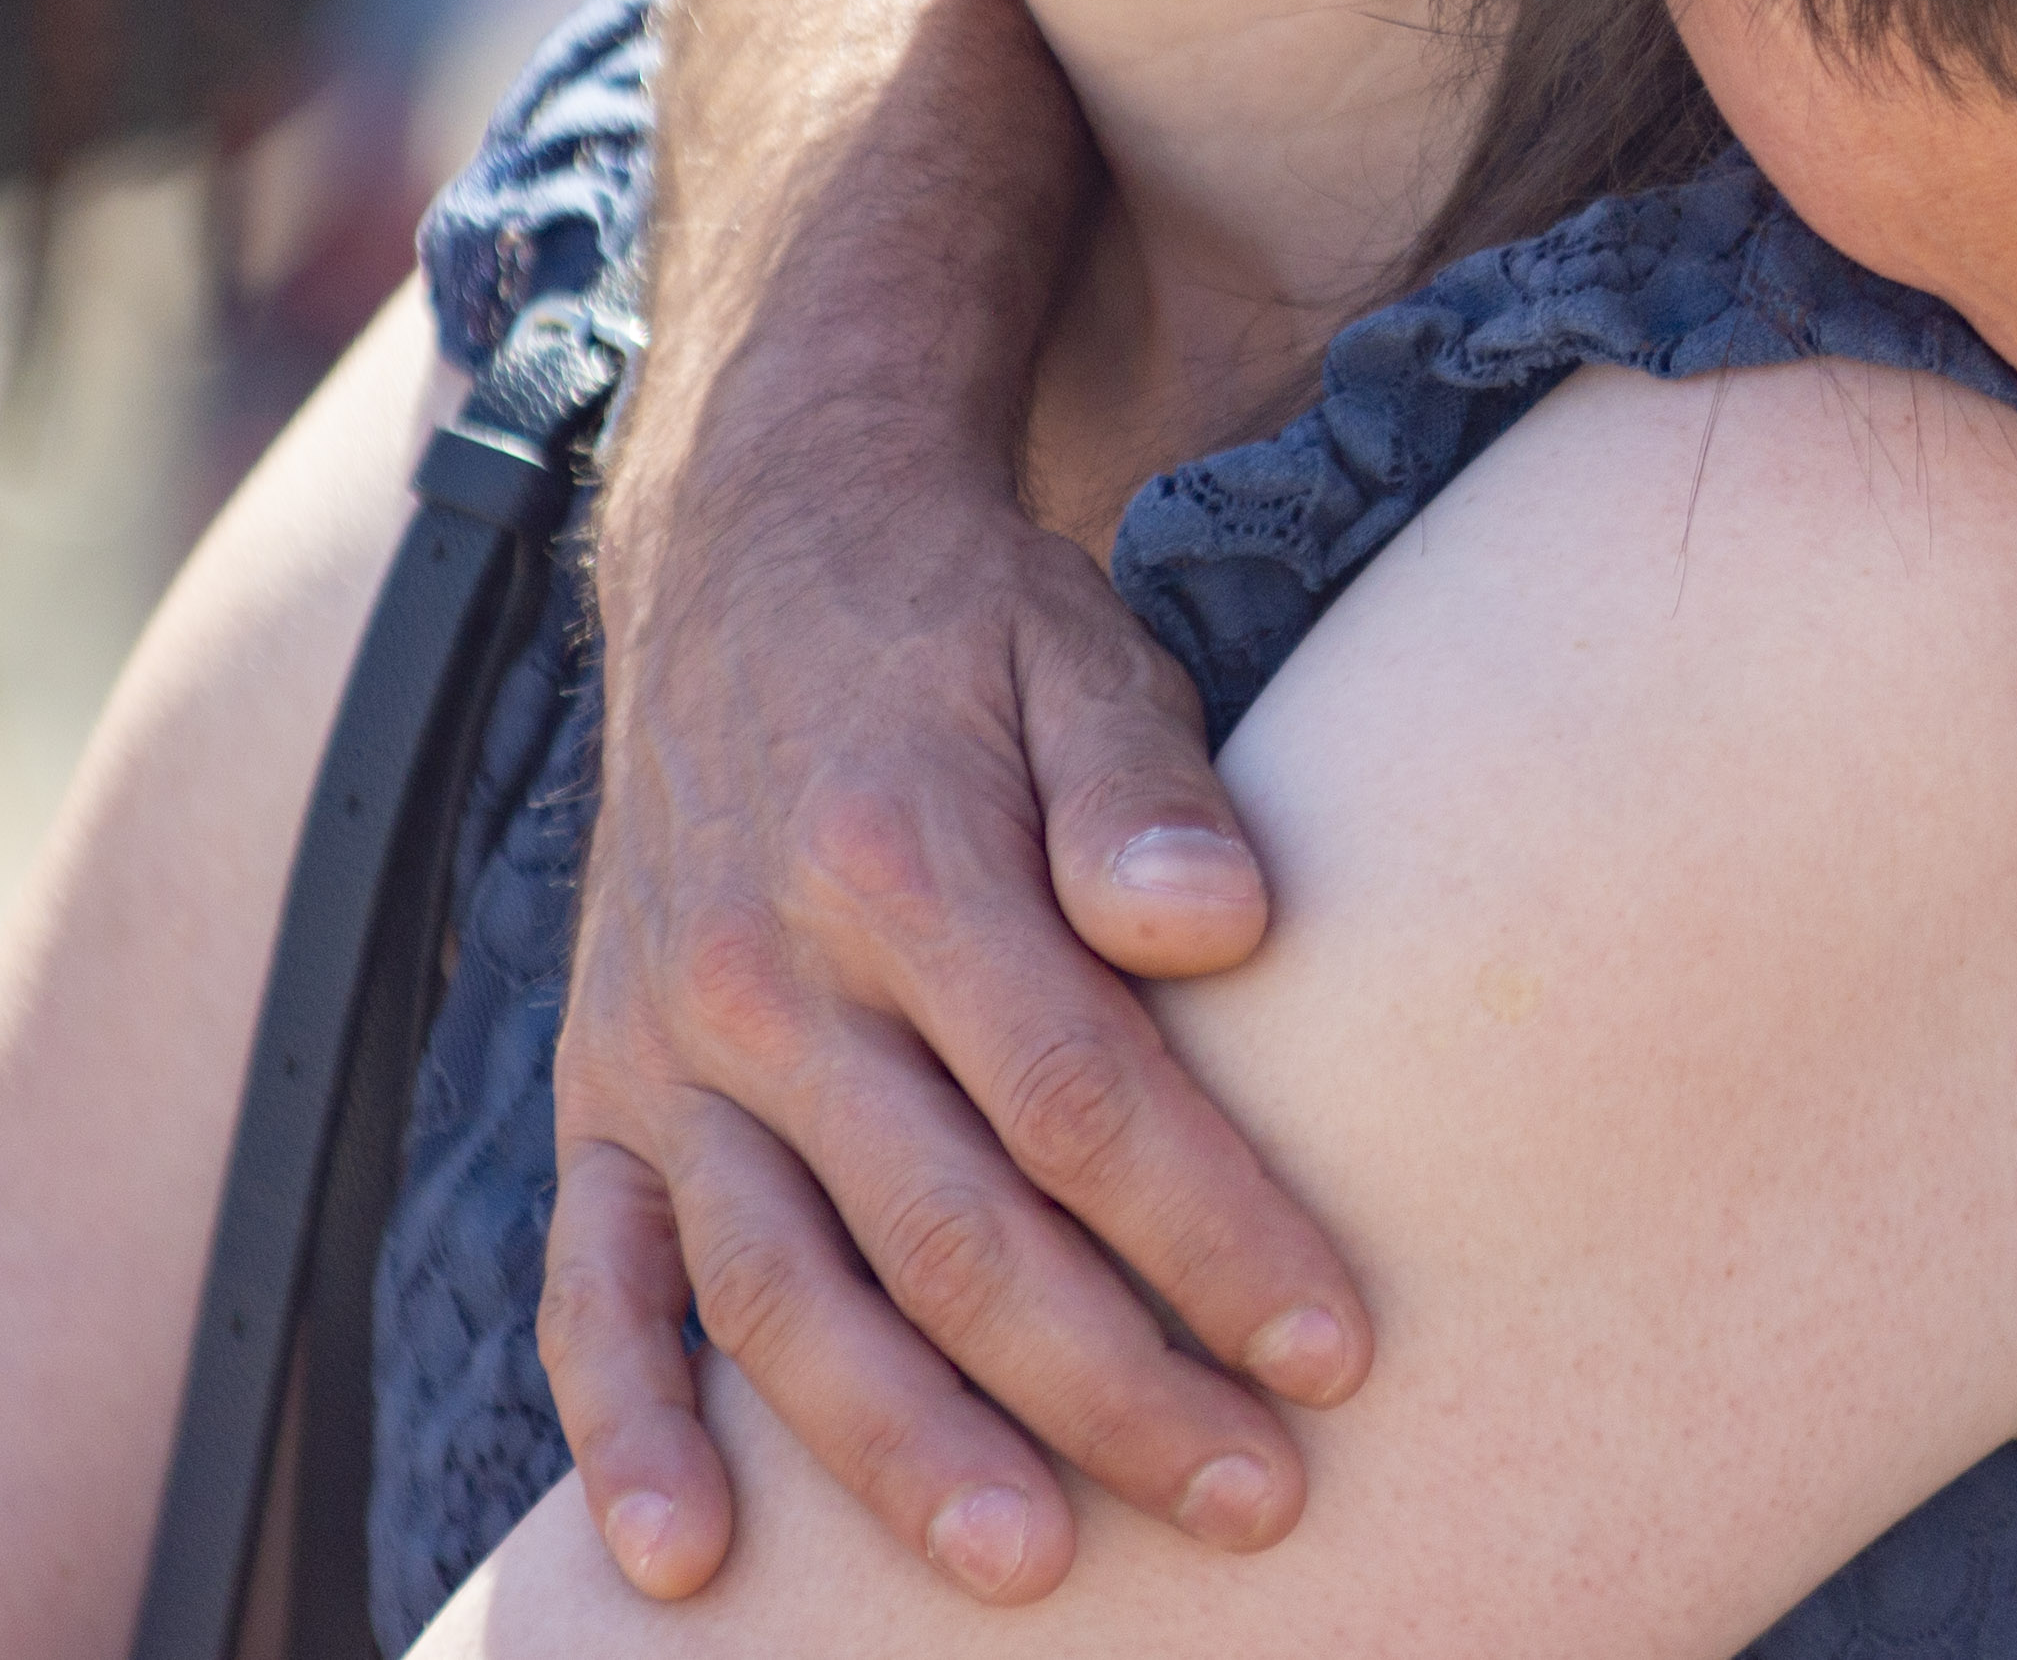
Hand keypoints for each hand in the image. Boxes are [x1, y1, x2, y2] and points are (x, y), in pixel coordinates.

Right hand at [529, 0, 1370, 1602]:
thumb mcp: (1086, 654)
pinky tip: (691, 1565)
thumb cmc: (971, 630)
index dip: (1215, 1235)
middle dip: (1114, 1387)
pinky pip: (595, 1289)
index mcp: (902, 865)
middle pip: (952, 1231)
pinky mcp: (596, 1098)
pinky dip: (626, 1433)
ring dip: (906, 1453)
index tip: (1339, 1347)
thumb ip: (1149, 792)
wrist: (756, 542)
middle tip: (1259, 1502)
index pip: (1085, 1099)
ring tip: (1041, 1572)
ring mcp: (662, 1051)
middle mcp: (761, 977)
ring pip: (782, 1295)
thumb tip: (1222, 924)